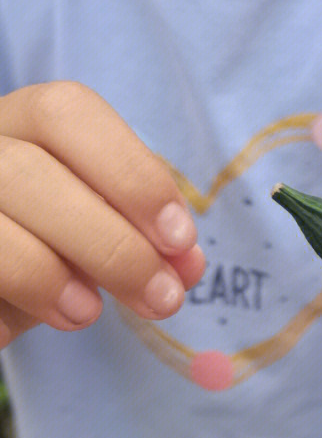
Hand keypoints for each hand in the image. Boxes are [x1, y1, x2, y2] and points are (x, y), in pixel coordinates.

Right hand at [0, 83, 204, 348]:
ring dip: (50, 275)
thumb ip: (145, 240)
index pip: (67, 113)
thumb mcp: (102, 231)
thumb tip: (186, 267)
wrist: (0, 278)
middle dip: (110, 243)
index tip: (180, 239)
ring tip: (90, 314)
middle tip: (162, 298)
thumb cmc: (54, 241)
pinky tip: (35, 324)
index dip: (130, 173)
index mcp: (22, 121)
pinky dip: (9, 303)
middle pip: (28, 172)